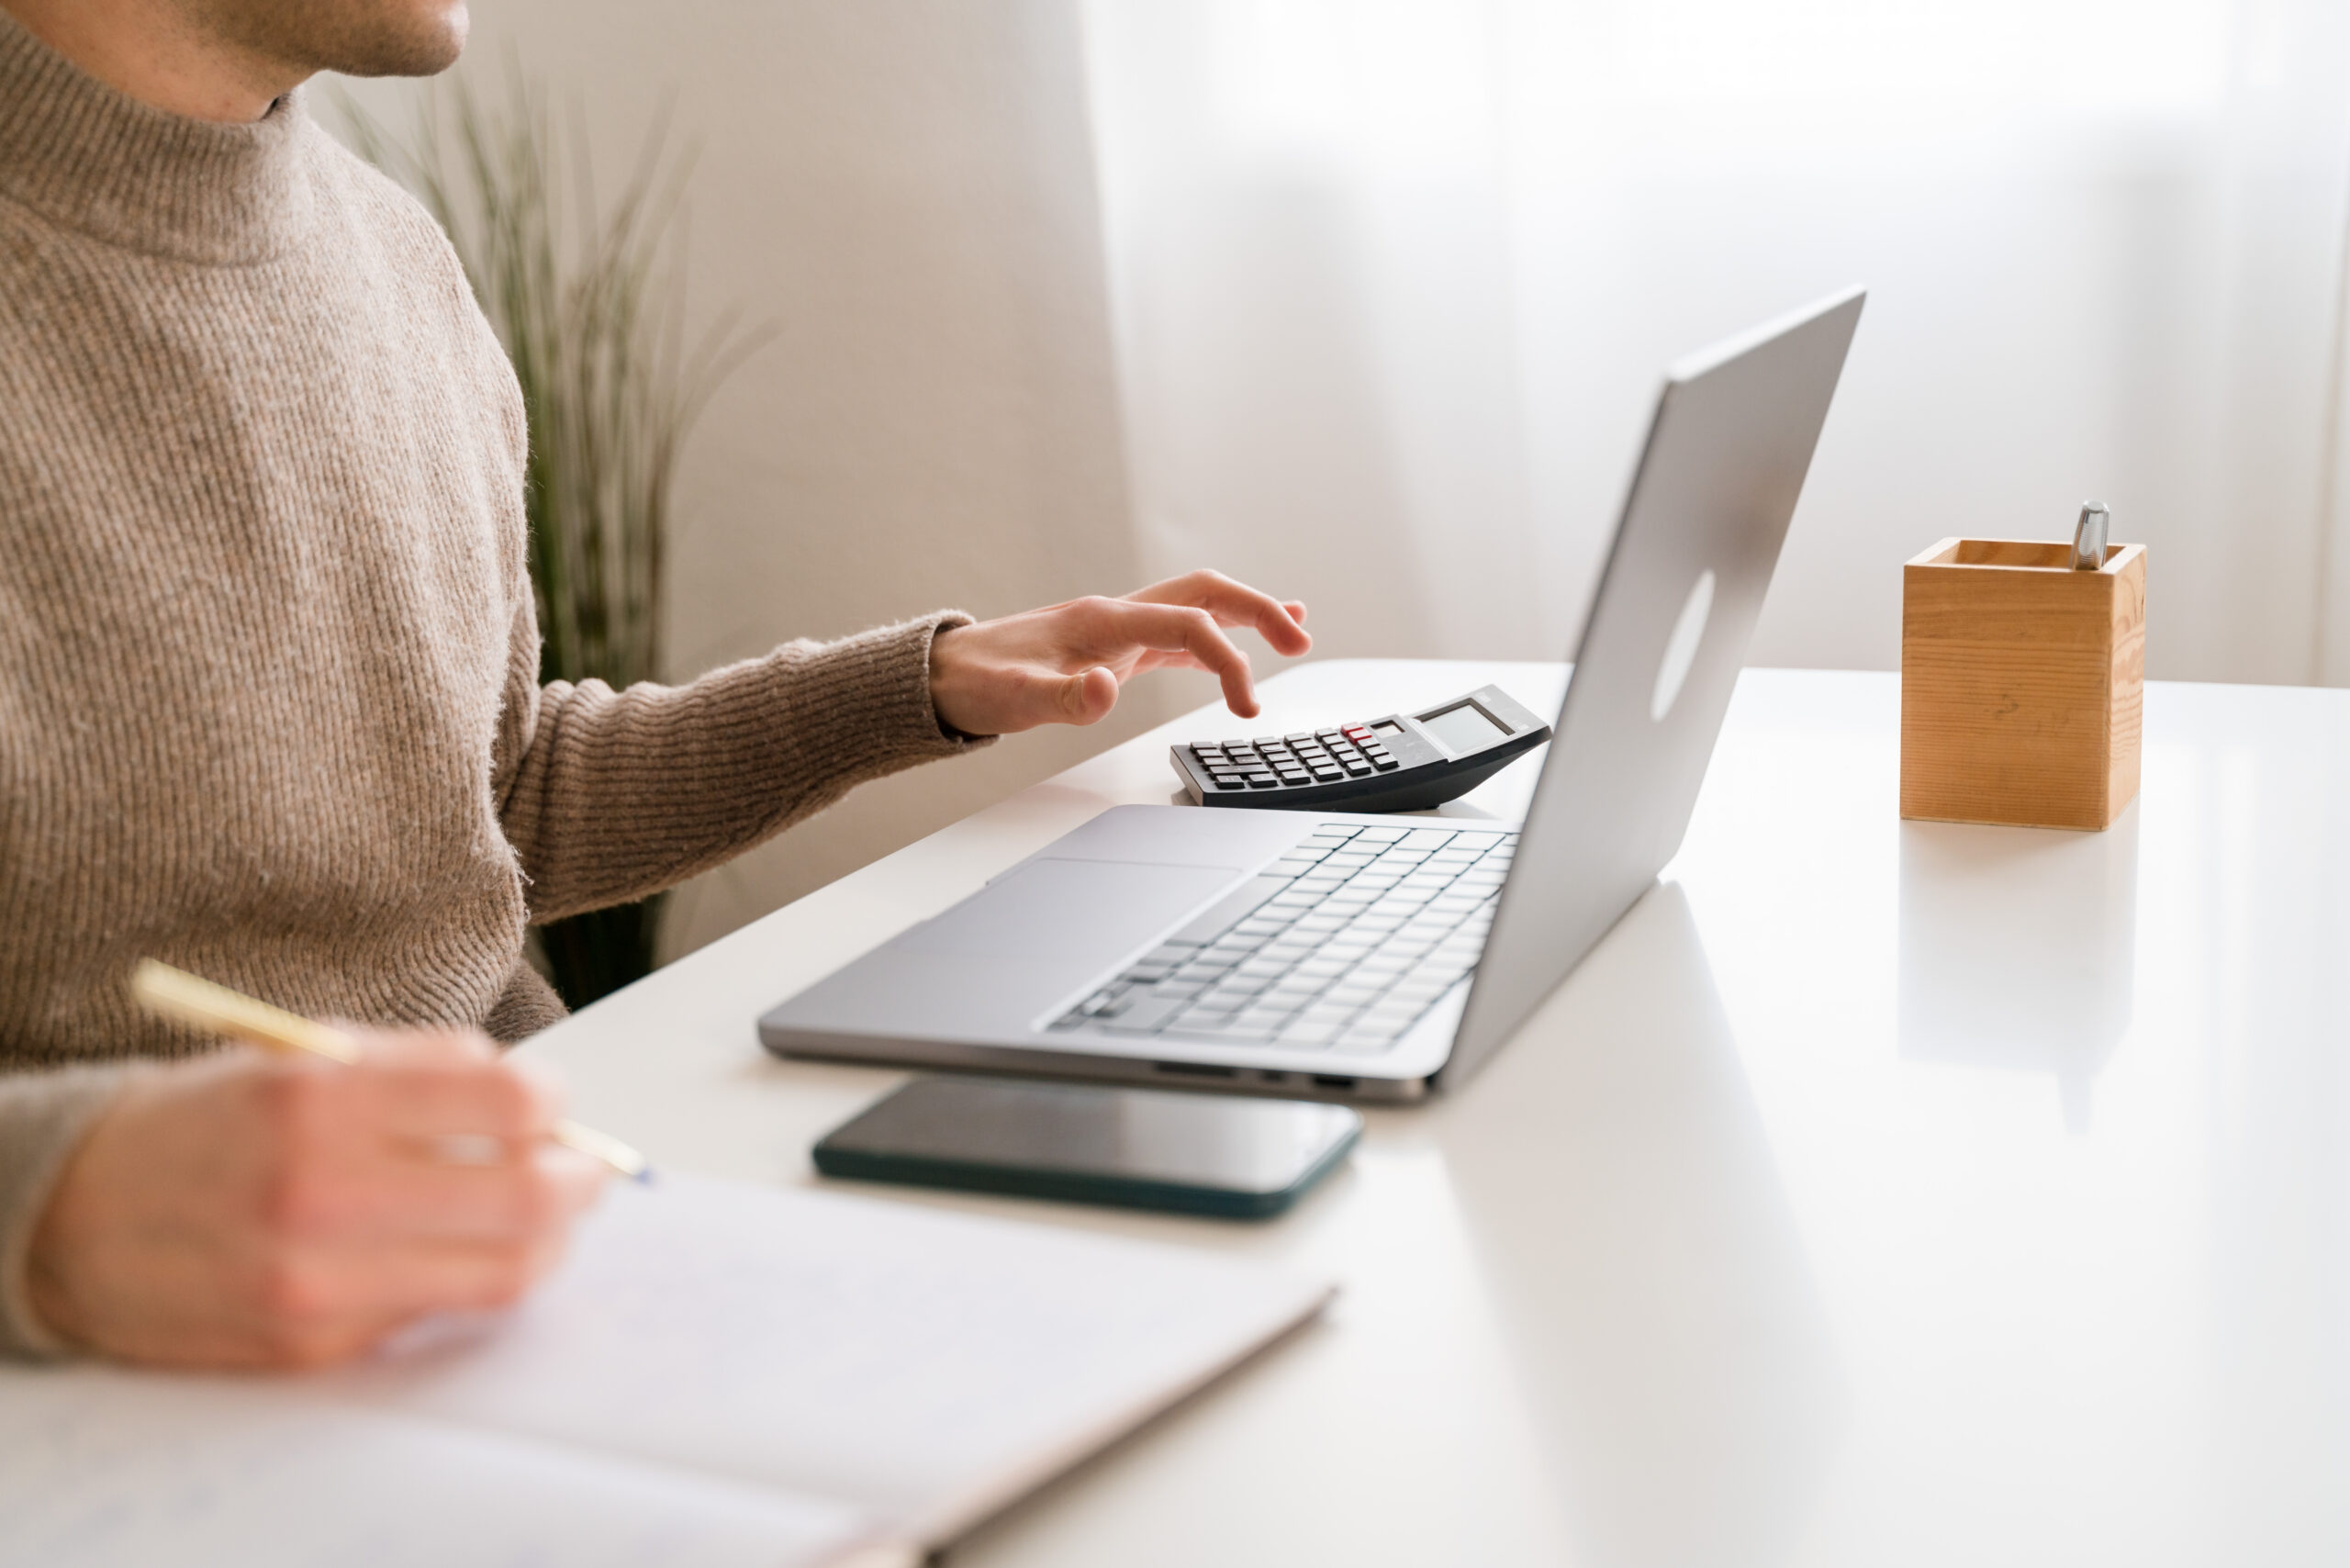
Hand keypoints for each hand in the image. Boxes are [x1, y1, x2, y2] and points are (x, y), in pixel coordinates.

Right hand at [26, 1028, 605, 1368]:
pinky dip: (473, 1277)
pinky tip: (465, 1249)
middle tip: (586, 1168)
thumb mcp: (300, 1055)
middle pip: (526, 1198)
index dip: (553, 1102)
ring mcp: (320, 1280)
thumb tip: (535, 1100)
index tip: (553, 1104)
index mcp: (321, 1096)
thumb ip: (420, 1069)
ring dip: (549, 1239)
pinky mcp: (316, 1343)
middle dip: (580, 1179)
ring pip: (503, 1272)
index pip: (505, 1100)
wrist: (75, 1218)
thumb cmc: (205, 1125)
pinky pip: (439, 1312)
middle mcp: (322, 1191)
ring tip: (546, 1212)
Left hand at [928, 569, 1310, 735]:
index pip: (1188, 626)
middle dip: (1258, 611)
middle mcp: (1116, 615)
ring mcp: (1117, 628)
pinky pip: (1178, 632)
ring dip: (1246, 615)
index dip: (1229, 660)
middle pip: (1205, 594)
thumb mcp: (1016, 699)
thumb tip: (1108, 691)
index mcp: (1102, 623)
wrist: (942, 674)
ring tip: (1296, 629)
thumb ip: (1065, 698)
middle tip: (1300, 641)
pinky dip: (1216, 637)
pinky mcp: (1114, 647)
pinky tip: (1239, 648)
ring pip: (1196, 606)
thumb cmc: (977, 682)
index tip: (1247, 707)